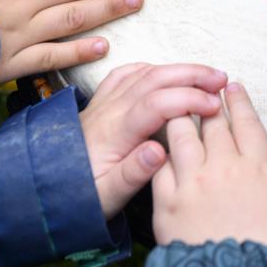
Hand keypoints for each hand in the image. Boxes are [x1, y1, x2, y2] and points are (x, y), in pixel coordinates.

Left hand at [79, 62, 230, 217]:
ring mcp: (102, 103)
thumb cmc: (79, 197)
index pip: (156, 104)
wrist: (45, 190)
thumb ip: (132, 174)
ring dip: (177, 69)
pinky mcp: (99, 103)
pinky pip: (126, 74)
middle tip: (221, 80)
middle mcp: (108, 110)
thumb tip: (160, 150)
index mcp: (113, 133)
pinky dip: (151, 69)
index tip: (213, 106)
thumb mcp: (106, 197)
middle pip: (153, 78)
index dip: (187, 99)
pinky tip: (166, 74)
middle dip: (191, 74)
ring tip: (206, 76)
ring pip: (143, 72)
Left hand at [152, 83, 266, 245]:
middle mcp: (223, 167)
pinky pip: (159, 166)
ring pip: (181, 135)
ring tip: (174, 106)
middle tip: (201, 90)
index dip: (238, 101)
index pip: (246, 122)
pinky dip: (158, 152)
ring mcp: (192, 183)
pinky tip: (156, 146)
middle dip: (206, 101)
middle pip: (212, 123)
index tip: (231, 87)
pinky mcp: (166, 203)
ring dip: (179, 117)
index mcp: (258, 166)